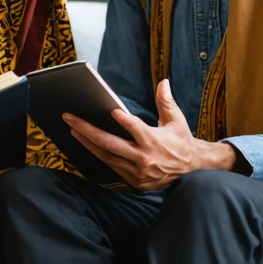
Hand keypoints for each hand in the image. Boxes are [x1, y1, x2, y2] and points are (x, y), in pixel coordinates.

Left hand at [63, 79, 238, 190]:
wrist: (193, 170)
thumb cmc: (181, 141)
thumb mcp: (176, 120)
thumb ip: (166, 102)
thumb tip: (163, 82)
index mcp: (155, 141)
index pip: (136, 129)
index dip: (124, 121)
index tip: (112, 112)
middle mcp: (144, 158)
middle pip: (110, 144)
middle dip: (87, 130)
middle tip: (69, 118)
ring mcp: (137, 172)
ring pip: (106, 156)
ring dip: (86, 143)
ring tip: (72, 129)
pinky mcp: (134, 181)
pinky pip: (111, 167)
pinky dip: (97, 155)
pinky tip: (86, 145)